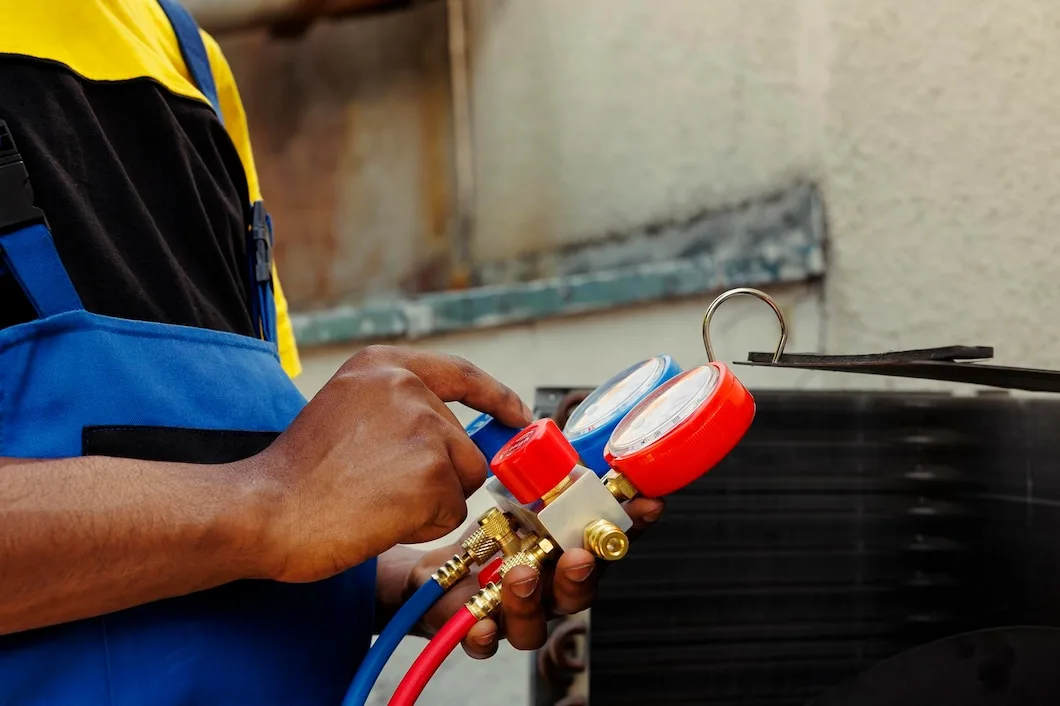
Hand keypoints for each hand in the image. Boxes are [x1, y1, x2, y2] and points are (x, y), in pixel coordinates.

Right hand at [242, 345, 531, 582]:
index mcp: (384, 366)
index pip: (460, 374)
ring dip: (428, 503)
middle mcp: (408, 387)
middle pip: (464, 446)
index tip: (520, 415)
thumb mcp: (347, 413)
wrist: (264, 510)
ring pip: (462, 481)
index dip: (496, 398)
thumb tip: (458, 439)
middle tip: (376, 490)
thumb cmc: (298, 476)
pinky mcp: (431, 472)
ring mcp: (423, 427)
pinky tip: (378, 517)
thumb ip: (398, 412)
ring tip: (373, 501)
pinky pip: (451, 512)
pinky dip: (421, 526)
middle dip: (437, 478)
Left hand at [398, 497, 664, 657]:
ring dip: (530, 601)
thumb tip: (566, 440)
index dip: (632, 526)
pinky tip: (479, 624)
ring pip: (535, 624)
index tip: (648, 504)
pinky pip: (485, 644)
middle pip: (578, 593)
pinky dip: (483, 637)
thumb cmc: (488, 538)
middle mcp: (547, 590)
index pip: (607, 543)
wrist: (435, 574)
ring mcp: (514, 614)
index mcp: (565, 554)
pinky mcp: (476, 629)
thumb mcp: (517, 501)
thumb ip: (545, 481)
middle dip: (580, 575)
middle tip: (577, 555)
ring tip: (520, 575)